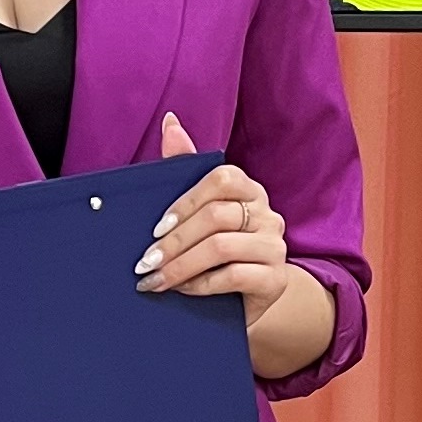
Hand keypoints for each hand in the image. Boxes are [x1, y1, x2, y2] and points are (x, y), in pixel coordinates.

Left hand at [137, 112, 292, 309]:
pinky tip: (181, 290)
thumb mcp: (197, 210)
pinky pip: (233, 276)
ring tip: (156, 279)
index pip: (222, 179)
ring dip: (181, 265)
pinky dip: (200, 284)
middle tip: (145, 262)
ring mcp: (275, 247)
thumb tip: (170, 122)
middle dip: (174, 241)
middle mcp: (267, 214)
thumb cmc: (215, 251)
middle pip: (216, 216)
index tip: (155, 228)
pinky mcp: (275, 279)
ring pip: (221, 247)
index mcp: (249, 190)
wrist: (244, 299)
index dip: (185, 202)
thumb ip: (184, 167)